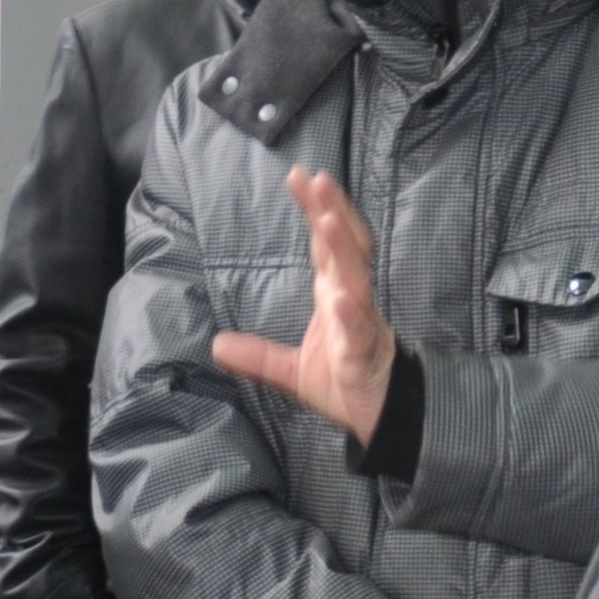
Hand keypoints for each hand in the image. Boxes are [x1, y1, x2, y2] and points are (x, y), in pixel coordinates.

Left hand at [209, 167, 395, 444]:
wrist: (382, 422)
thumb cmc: (346, 385)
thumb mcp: (290, 371)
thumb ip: (257, 356)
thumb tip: (216, 345)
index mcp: (336, 295)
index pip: (325, 244)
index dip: (316, 209)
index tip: (301, 176)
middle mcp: (353, 301)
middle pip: (346, 248)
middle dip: (334, 212)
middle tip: (317, 179)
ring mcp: (362, 326)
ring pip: (357, 280)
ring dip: (343, 249)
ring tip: (328, 219)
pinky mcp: (366, 356)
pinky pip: (360, 332)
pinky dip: (351, 313)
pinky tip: (339, 297)